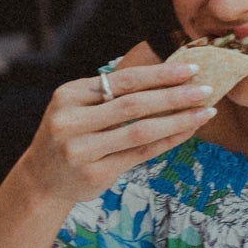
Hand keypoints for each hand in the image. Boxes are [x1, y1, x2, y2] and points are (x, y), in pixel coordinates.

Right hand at [18, 42, 215, 213]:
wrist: (42, 179)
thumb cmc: (70, 136)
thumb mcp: (78, 108)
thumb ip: (110, 95)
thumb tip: (167, 78)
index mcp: (69, 95)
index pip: (123, 80)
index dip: (159, 74)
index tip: (190, 68)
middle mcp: (72, 121)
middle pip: (134, 104)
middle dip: (174, 95)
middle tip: (206, 89)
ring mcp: (81, 149)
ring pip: (140, 131)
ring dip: (178, 120)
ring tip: (206, 112)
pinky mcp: (95, 173)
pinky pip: (141, 154)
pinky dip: (168, 141)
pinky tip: (188, 131)